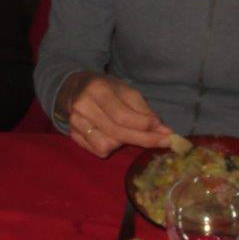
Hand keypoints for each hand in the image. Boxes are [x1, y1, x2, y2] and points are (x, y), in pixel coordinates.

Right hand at [57, 71, 172, 157]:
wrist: (74, 88)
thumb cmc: (105, 88)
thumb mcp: (125, 90)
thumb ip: (143, 110)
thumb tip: (164, 131)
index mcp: (97, 89)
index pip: (123, 116)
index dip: (145, 126)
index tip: (165, 131)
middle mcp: (83, 106)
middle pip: (117, 133)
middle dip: (144, 139)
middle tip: (164, 141)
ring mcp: (75, 122)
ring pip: (107, 145)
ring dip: (122, 142)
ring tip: (126, 131)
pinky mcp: (72, 135)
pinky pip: (98, 150)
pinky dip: (110, 146)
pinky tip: (112, 135)